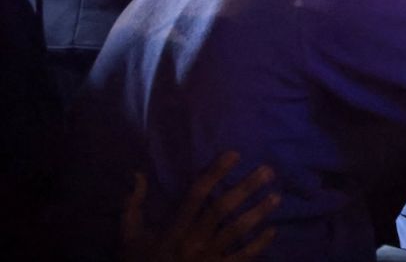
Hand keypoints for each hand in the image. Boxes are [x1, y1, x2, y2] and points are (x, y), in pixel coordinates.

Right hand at [121, 151, 277, 261]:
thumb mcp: (128, 237)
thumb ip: (132, 206)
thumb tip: (137, 174)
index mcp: (172, 230)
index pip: (195, 195)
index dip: (214, 173)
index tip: (234, 154)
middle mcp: (192, 242)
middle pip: (221, 210)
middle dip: (245, 188)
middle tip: (267, 171)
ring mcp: (207, 259)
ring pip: (236, 232)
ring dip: (258, 213)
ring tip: (276, 196)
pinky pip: (242, 258)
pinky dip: (259, 245)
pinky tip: (273, 230)